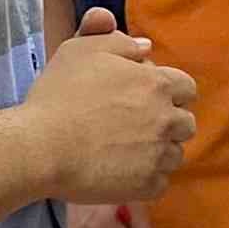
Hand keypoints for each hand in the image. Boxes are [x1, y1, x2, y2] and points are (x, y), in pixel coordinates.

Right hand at [25, 8, 197, 203]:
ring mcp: (159, 155)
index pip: (186, 88)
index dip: (169, 92)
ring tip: (125, 152)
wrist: (41, 147)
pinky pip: (160, 183)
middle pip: (185, 123)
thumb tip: (145, 46)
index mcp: (156, 84)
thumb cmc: (59, 94)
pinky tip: (121, 172)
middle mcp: (166, 119)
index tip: (147, 99)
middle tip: (135, 127)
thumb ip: (118, 41)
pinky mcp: (147, 186)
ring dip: (157, 153)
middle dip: (167, 123)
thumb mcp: (82, 50)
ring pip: (174, 155)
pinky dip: (145, 180)